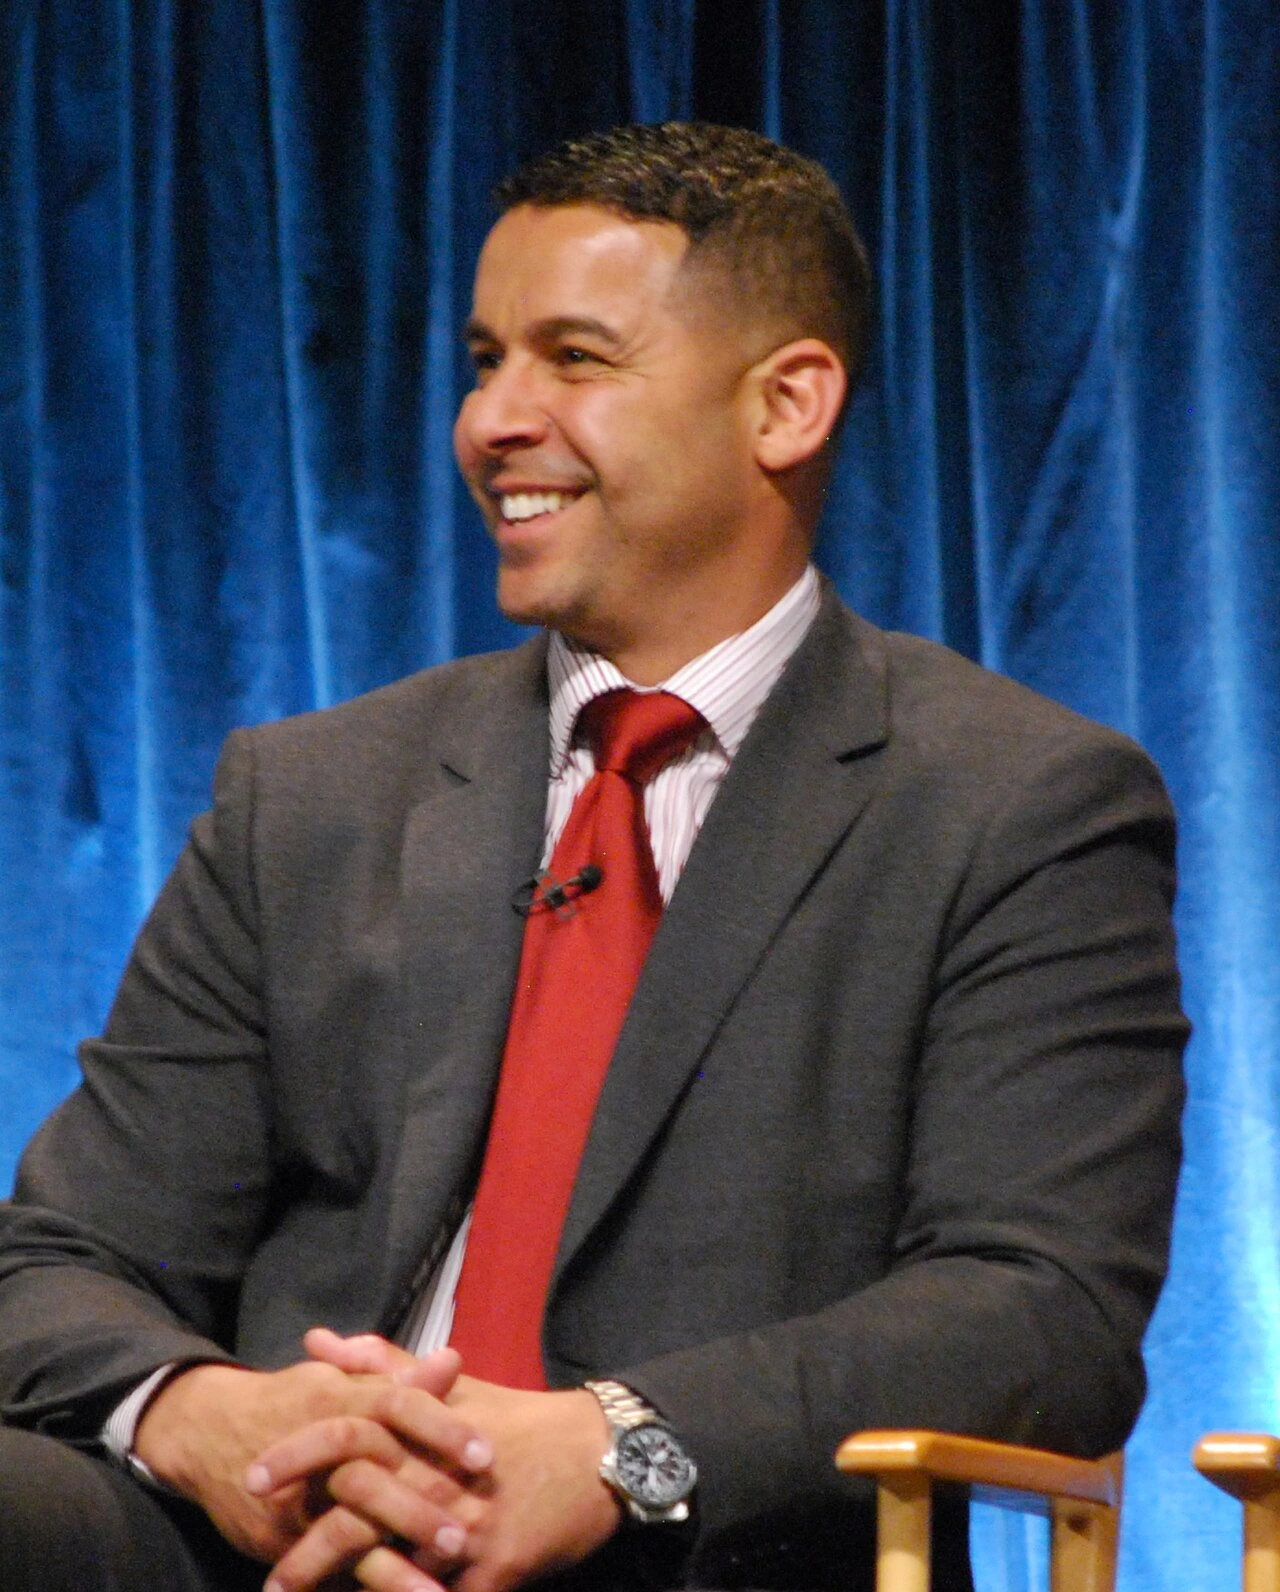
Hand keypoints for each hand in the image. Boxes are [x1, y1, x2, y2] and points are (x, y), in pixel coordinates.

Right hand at [133, 1352, 485, 1564]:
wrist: (207, 1433)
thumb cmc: (292, 1399)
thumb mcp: (339, 1379)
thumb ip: (396, 1376)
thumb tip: (453, 1360)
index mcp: (339, 1401)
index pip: (398, 1407)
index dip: (442, 1427)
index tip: (486, 1453)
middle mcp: (319, 1453)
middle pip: (371, 1480)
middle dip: (417, 1510)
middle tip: (466, 1536)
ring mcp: (297, 1504)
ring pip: (347, 1538)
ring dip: (392, 1569)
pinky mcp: (279, 1543)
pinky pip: (324, 1574)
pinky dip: (362, 1589)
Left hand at [263, 1336, 619, 1591]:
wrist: (600, 1454)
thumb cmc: (523, 1419)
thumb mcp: (457, 1386)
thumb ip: (386, 1366)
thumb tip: (323, 1342)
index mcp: (424, 1431)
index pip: (346, 1435)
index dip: (295, 1456)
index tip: (249, 1477)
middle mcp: (437, 1479)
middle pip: (354, 1518)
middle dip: (304, 1553)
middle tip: (266, 1581)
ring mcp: (466, 1529)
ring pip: (390, 1571)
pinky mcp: (496, 1571)